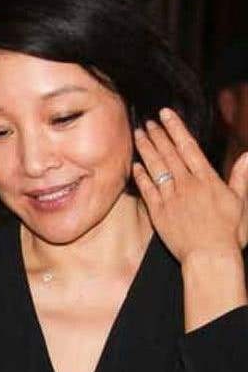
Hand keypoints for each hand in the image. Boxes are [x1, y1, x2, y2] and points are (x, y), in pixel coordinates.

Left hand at [133, 108, 247, 263]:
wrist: (210, 257)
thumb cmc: (228, 233)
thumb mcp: (240, 202)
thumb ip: (240, 177)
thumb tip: (247, 155)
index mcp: (207, 179)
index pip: (188, 147)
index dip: (175, 128)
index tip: (165, 114)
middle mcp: (187, 185)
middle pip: (169, 154)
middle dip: (157, 135)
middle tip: (147, 122)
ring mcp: (171, 198)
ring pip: (156, 168)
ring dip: (146, 150)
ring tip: (138, 135)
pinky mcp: (158, 213)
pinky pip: (147, 190)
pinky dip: (140, 176)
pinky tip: (135, 165)